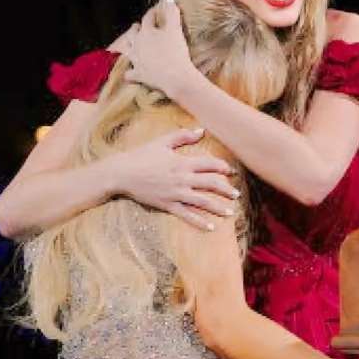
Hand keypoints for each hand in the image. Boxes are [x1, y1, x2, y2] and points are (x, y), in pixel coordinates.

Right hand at [103, 128, 239, 229]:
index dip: (223, 168)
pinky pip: (187, 215)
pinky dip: (199, 222)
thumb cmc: (141, 155)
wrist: (122, 173)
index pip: (209, 164)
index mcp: (182, 162)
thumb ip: (182, 136)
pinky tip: (210, 227)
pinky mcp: (167, 205)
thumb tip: (201, 131)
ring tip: (229, 212)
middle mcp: (182, 178)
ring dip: (218, 207)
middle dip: (226, 190)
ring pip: (203, 202)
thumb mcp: (161, 142)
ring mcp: (176, 193)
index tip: (231, 172)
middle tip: (236, 195)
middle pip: (211, 184)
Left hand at [122, 0, 198, 100]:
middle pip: (133, 33)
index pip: (148, 18)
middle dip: (136, 28)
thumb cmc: (176, 51)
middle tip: (137, 26)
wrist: (176, 76)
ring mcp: (136, 60)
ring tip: (128, 45)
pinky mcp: (138, 74)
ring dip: (127, 46)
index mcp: (146, 32)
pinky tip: (129, 72)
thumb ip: (172, 13)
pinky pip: (129, 73)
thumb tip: (169, 0)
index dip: (152, 13)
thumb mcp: (176, 30)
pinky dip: (129, 72)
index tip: (157, 10)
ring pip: (127, 50)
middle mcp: (137, 44)